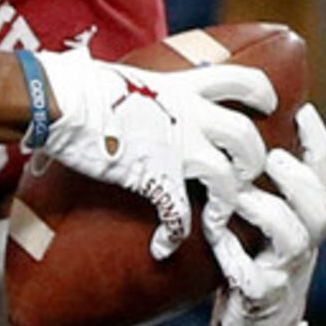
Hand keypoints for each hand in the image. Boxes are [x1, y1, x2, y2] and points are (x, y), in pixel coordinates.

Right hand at [31, 47, 274, 250]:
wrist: (58, 99)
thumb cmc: (77, 83)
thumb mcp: (125, 76)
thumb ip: (144, 86)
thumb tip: (130, 85)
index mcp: (184, 87)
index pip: (246, 81)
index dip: (263, 95)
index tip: (267, 107)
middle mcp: (190, 116)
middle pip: (248, 138)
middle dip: (253, 163)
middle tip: (242, 176)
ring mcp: (176, 148)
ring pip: (228, 179)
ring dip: (228, 204)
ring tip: (217, 219)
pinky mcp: (155, 177)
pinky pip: (178, 217)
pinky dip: (173, 238)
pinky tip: (162, 249)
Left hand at [204, 107, 325, 325]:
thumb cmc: (242, 267)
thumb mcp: (247, 223)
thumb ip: (246, 186)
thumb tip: (223, 130)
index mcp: (300, 223)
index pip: (321, 178)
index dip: (319, 146)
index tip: (305, 110)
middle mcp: (301, 249)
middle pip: (321, 210)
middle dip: (302, 181)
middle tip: (274, 157)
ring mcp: (284, 277)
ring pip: (295, 243)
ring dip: (270, 215)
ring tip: (243, 198)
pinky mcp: (260, 303)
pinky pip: (257, 284)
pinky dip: (241, 265)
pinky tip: (221, 249)